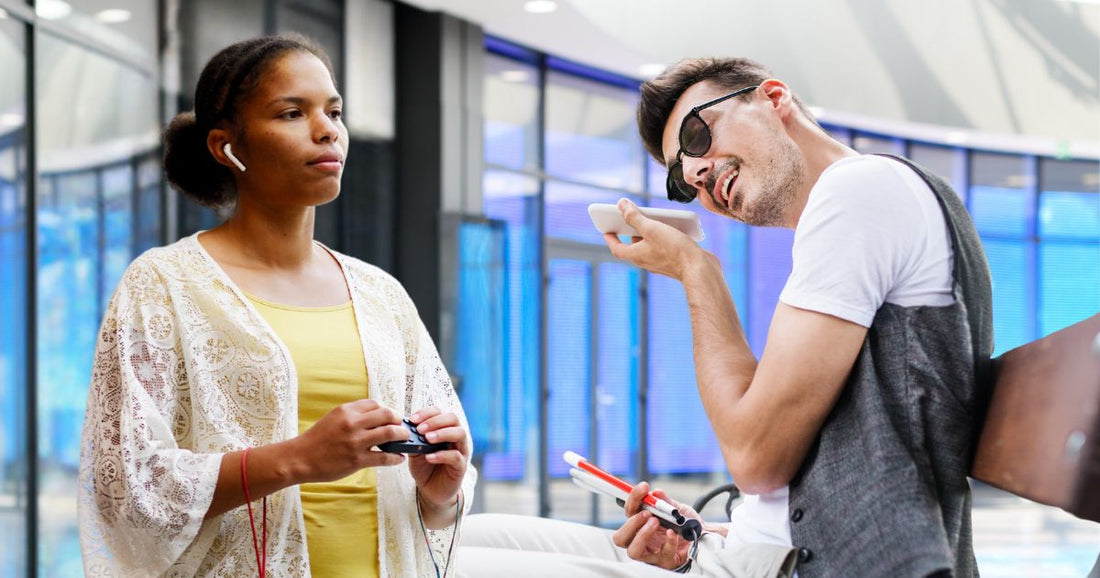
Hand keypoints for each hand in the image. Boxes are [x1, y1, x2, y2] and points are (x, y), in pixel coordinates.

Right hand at [291, 399, 407, 482]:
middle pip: (387, 415)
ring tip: (405, 440)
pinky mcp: (357, 460)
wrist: (299, 459)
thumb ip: (352, 415)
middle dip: (398, 420)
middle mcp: (352, 423)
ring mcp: (355, 441)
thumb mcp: (332, 418)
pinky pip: (384, 457)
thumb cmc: (316, 439)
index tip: (391, 417)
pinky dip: (396, 457)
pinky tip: (399, 458)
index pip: (375, 404)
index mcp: (346, 410)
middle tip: (402, 427)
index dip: (387, 410)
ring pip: (389, 433)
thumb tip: (375, 415)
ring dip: (402, 436)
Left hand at [407, 406, 469, 513]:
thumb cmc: (424, 466)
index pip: (439, 412)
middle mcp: (455, 436)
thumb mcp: (415, 451)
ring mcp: (460, 450)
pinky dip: (442, 455)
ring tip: (427, 439)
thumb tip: (405, 430)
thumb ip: (413, 440)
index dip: (427, 413)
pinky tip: (429, 457)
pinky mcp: (461, 466)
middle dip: (435, 421)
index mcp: (443, 428)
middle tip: (420, 429)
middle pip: (453, 418)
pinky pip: (456, 456)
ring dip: (442, 433)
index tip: (412, 419)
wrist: (430, 489)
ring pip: (459, 434)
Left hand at [603, 198, 708, 280]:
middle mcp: (646, 260)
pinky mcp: (673, 261)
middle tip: (631, 216)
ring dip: (651, 231)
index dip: (610, 238)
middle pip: (634, 244)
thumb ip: (634, 217)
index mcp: (636, 255)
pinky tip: (674, 227)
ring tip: (656, 216)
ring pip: (651, 244)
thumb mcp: (652, 228)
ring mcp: (660, 262)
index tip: (606, 230)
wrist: (700, 269)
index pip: (617, 248)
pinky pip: (664, 247)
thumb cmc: (674, 249)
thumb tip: (620, 205)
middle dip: (633, 229)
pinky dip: (665, 236)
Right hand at [611, 482, 695, 569]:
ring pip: (633, 551)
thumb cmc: (686, 524)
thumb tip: (656, 493)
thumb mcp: (677, 509)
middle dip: (631, 523)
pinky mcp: (665, 561)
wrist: (705, 536)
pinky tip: (673, 533)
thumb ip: (666, 502)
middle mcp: (642, 540)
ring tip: (655, 522)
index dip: (632, 499)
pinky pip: (663, 554)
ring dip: (642, 535)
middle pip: (620, 537)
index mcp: (642, 524)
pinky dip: (668, 542)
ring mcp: (652, 553)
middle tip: (646, 513)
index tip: (643, 488)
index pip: (628, 513)